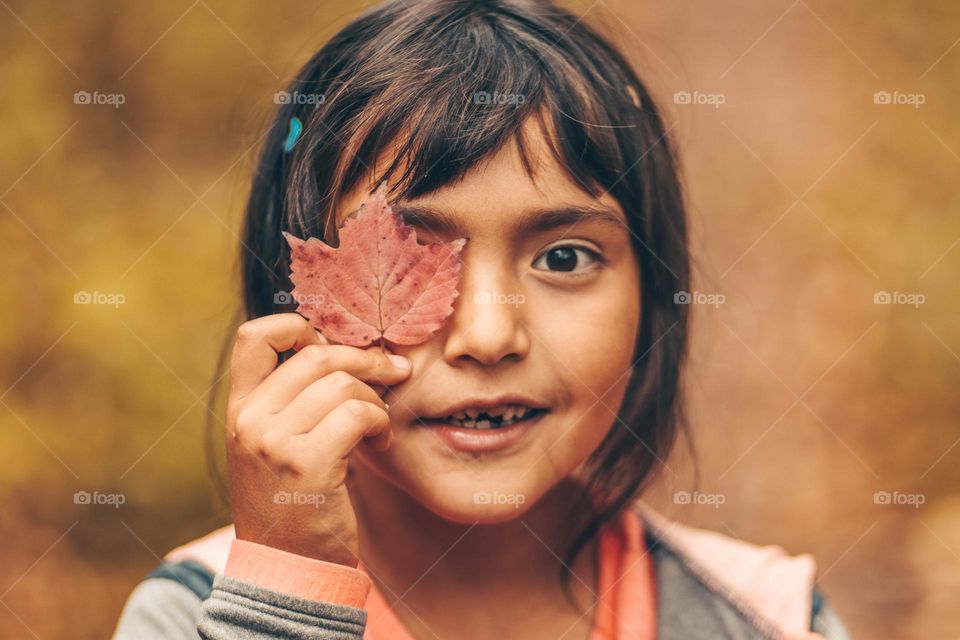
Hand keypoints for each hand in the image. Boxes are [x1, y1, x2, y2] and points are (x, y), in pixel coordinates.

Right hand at [224, 313, 410, 565]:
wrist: (287, 566)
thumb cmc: (293, 500)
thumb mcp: (275, 444)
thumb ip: (293, 400)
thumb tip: (345, 348)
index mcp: (239, 409)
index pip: (253, 336)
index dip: (297, 326)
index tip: (333, 345)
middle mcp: (250, 421)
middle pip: (316, 355)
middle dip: (365, 358)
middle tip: (394, 370)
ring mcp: (275, 443)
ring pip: (342, 384)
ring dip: (377, 398)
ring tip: (380, 423)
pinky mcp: (307, 465)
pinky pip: (358, 413)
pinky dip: (381, 421)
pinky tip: (381, 439)